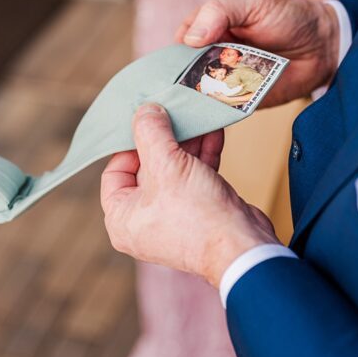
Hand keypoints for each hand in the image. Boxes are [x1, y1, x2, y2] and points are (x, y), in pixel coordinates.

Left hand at [101, 103, 278, 286]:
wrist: (242, 246)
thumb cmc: (197, 215)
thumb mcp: (167, 165)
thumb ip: (151, 133)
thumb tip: (145, 110)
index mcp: (123, 219)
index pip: (114, 173)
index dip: (130, 145)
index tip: (148, 124)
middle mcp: (145, 221)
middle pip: (148, 169)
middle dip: (166, 139)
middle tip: (175, 114)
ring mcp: (175, 218)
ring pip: (176, 171)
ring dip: (189, 144)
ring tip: (198, 119)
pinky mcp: (202, 212)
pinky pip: (197, 178)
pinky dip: (204, 156)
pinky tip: (214, 133)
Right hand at [175, 0, 340, 106]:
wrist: (324, 44)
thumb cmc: (288, 15)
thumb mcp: (252, 2)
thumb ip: (219, 12)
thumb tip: (189, 38)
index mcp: (211, 28)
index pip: (181, 43)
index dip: (172, 55)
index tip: (167, 68)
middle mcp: (214, 54)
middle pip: (185, 73)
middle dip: (178, 84)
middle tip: (171, 95)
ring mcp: (228, 79)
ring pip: (200, 94)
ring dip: (192, 102)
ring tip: (184, 111)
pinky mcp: (243, 99)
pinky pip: (222, 109)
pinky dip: (213, 114)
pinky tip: (204, 118)